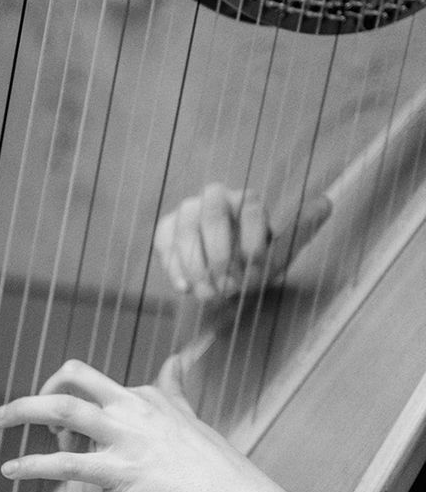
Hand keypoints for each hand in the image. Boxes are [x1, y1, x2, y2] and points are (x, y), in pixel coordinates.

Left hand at [0, 359, 323, 491]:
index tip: (68, 434)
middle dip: (41, 387)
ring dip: (23, 410)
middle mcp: (134, 407)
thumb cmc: (219, 470)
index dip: (76, 405)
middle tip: (18, 410)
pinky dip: (30, 464)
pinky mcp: (120, 471)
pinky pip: (64, 463)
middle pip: (74, 376)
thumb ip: (175, 388)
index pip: (97, 385)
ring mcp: (126, 437)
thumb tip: (176, 358)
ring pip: (61, 409)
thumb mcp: (192, 417)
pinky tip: (10, 469)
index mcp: (148, 396)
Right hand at [152, 183, 330, 299]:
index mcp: (246, 200)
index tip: (257, 265)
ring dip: (196, 263)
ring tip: (209, 293)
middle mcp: (214, 199)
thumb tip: (327, 203)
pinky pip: (164, 243)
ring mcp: (186, 213)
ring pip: (185, 227)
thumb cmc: (258, 261)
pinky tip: (186, 289)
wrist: (227, 277)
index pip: (250, 205)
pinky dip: (174, 266)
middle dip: (219, 250)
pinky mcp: (166, 231)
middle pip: (211, 211)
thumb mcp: (283, 249)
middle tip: (228, 283)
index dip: (253, 235)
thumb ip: (302, 227)